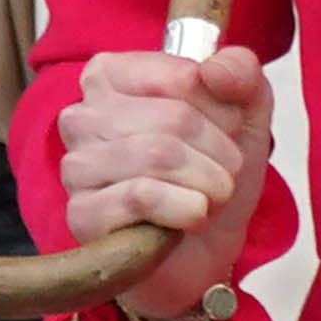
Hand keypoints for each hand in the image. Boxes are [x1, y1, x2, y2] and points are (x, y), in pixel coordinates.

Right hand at [60, 43, 269, 320]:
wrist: (203, 249)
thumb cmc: (211, 171)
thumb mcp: (244, 112)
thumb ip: (240, 72)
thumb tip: (215, 71)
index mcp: (111, 75)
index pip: (183, 76)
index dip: (224, 108)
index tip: (230, 129)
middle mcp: (82, 115)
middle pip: (174, 118)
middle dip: (219, 150)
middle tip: (226, 172)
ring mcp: (76, 166)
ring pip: (158, 155)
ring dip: (208, 181)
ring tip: (213, 195)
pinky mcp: (81, 214)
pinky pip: (142, 197)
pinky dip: (186, 208)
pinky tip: (193, 216)